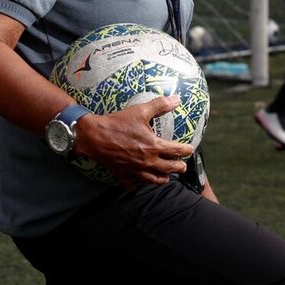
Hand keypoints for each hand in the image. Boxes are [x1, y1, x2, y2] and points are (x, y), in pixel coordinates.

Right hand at [74, 95, 193, 189]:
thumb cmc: (118, 123)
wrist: (94, 135)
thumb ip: (160, 105)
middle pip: (168, 168)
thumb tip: (176, 99)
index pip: (176, 151)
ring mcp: (135, 170)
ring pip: (153, 180)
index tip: (190, 150)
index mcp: (154, 146)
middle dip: (178, 168)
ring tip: (166, 177)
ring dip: (162, 178)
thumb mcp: (141, 111)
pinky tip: (137, 185)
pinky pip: (131, 183)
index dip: (185, 151)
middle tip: (183, 167)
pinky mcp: (122, 173)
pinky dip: (136, 185)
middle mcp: (147, 161)